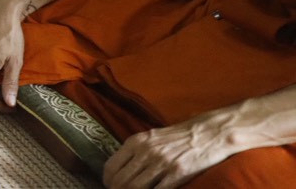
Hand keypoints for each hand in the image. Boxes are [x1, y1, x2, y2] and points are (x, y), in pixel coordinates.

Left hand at [103, 114, 239, 188]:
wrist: (208, 133)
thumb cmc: (178, 136)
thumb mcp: (151, 138)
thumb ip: (135, 151)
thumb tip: (120, 169)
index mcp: (136, 141)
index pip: (111, 166)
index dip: (107, 180)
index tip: (109, 186)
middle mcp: (146, 151)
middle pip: (122, 180)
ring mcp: (161, 163)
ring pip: (136, 187)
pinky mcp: (178, 173)